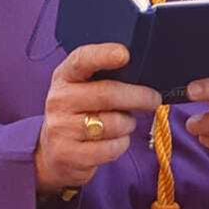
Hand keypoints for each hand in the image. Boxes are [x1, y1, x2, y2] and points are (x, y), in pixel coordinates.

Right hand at [35, 44, 161, 194]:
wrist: (55, 153)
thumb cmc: (81, 114)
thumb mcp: (84, 90)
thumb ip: (106, 79)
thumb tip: (144, 79)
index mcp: (65, 77)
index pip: (82, 60)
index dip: (103, 55)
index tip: (124, 54)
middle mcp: (59, 100)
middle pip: (108, 94)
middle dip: (139, 97)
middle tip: (154, 99)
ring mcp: (61, 128)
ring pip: (114, 123)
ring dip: (129, 124)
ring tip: (125, 123)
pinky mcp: (68, 154)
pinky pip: (110, 148)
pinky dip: (121, 144)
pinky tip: (115, 141)